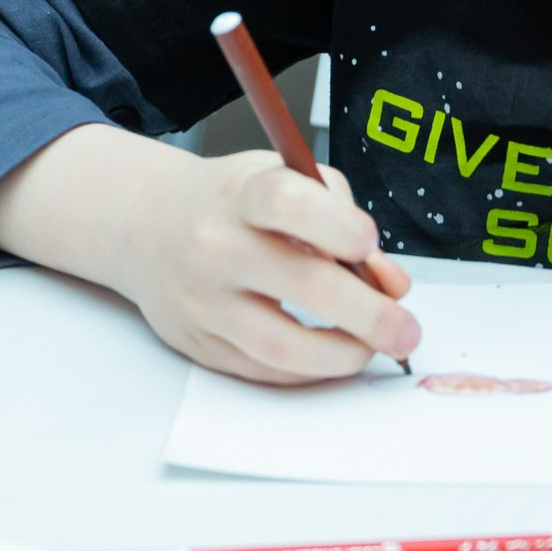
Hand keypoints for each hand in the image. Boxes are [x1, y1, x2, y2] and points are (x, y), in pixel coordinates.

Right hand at [108, 143, 417, 382]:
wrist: (147, 226)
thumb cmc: (232, 203)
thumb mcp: (285, 180)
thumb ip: (344, 221)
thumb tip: (391, 285)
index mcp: (241, 195)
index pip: (291, 205)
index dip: (342, 228)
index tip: (368, 244)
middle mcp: (215, 245)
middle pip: (303, 284)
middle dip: (371, 315)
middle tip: (405, 330)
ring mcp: (203, 300)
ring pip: (283, 345)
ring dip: (343, 355)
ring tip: (368, 349)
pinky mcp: (199, 343)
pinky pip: (265, 370)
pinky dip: (308, 369)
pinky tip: (328, 353)